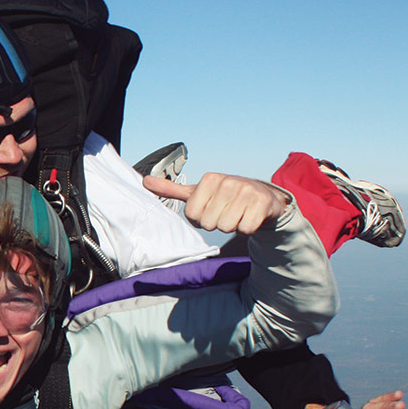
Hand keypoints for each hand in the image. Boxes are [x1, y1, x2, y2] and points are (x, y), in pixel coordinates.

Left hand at [144, 173, 288, 234]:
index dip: (201, 218)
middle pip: (210, 223)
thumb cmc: (224, 196)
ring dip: (232, 226)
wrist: (262, 196)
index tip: (211, 208)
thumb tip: (145, 181)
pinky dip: (247, 228)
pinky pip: (246, 229)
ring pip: (227, 227)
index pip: (193, 215)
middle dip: (217, 223)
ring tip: (237, 213)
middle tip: (226, 211)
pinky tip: (249, 217)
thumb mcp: (198, 192)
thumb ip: (172, 189)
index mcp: (210, 179)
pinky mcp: (263, 203)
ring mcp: (247, 191)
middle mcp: (228, 182)